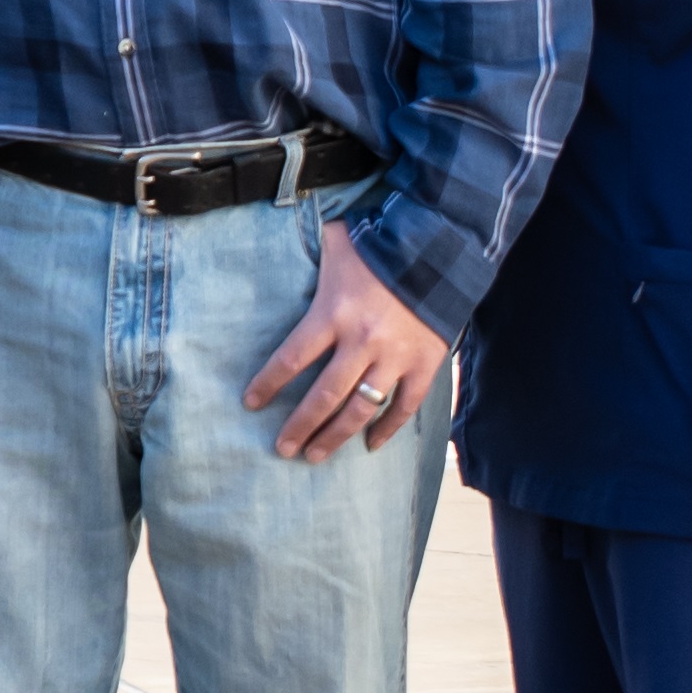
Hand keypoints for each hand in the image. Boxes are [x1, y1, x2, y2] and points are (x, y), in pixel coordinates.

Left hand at [244, 226, 448, 458]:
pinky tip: (370, 445)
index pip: (292, 358)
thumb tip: (280, 236)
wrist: (441, 246)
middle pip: (323, 396)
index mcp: (334, 313)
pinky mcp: (424, 364)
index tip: (251, 403)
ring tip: (314, 456)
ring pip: (361, 410)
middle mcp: (362, 341)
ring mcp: (395, 357)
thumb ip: (311, 255)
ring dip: (335, 437)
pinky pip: (404, 407)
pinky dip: (388, 429)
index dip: (268, 384)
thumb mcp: (336, 242)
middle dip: (299, 427)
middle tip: (282, 449)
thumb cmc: (379, 244)